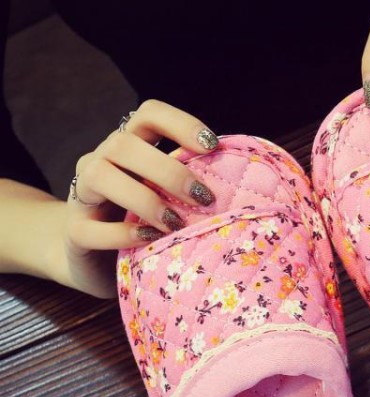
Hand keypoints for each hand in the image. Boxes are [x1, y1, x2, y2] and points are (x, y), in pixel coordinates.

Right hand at [61, 100, 219, 297]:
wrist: (92, 259)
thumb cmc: (145, 224)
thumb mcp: (170, 201)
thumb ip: (192, 187)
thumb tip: (245, 187)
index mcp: (130, 149)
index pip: (149, 115)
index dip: (180, 123)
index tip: (212, 146)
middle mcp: (102, 162)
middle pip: (124, 143)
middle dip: (168, 169)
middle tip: (204, 198)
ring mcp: (83, 195)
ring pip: (99, 174)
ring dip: (144, 198)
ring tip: (175, 224)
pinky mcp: (75, 232)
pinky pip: (90, 228)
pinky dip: (122, 233)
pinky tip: (148, 239)